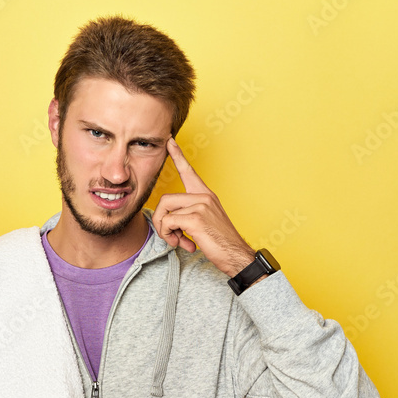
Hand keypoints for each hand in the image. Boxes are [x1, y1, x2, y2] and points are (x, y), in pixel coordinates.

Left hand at [152, 137, 255, 277]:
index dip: (177, 156)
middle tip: (171, 236)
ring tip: (177, 241)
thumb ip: (188, 215)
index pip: (189, 171)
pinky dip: (169, 235)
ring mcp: (200, 206)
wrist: (236, 255)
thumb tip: (168, 221)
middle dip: (161, 220)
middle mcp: (204, 196)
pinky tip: (184, 244)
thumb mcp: (205, 223)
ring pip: (164, 212)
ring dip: (165, 230)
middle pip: (165, 199)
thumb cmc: (221, 242)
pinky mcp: (196, 218)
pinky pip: (168, 222)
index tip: (169, 141)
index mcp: (206, 195)